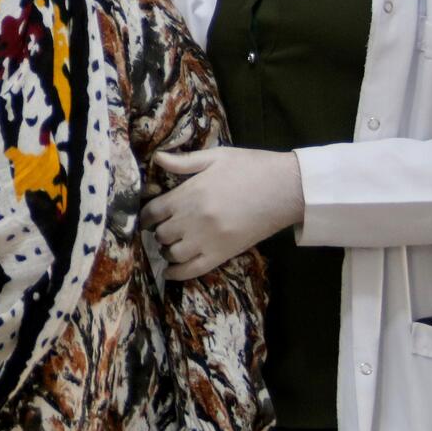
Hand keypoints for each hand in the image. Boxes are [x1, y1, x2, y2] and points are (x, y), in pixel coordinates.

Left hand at [142, 147, 301, 280]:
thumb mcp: (215, 157)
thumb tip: (156, 158)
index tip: (147, 218)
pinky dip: (177, 273)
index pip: (152, 211)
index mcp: (188, 194)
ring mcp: (207, 240)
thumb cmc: (251, 168)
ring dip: (167, 250)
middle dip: (159, 231)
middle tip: (163, 229)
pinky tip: (170, 271)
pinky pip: (192, 270)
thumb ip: (184, 161)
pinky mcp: (223, 254)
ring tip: (171, 246)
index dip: (145, 216)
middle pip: (161, 233)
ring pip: (172, 253)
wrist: (286, 188)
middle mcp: (193, 219)